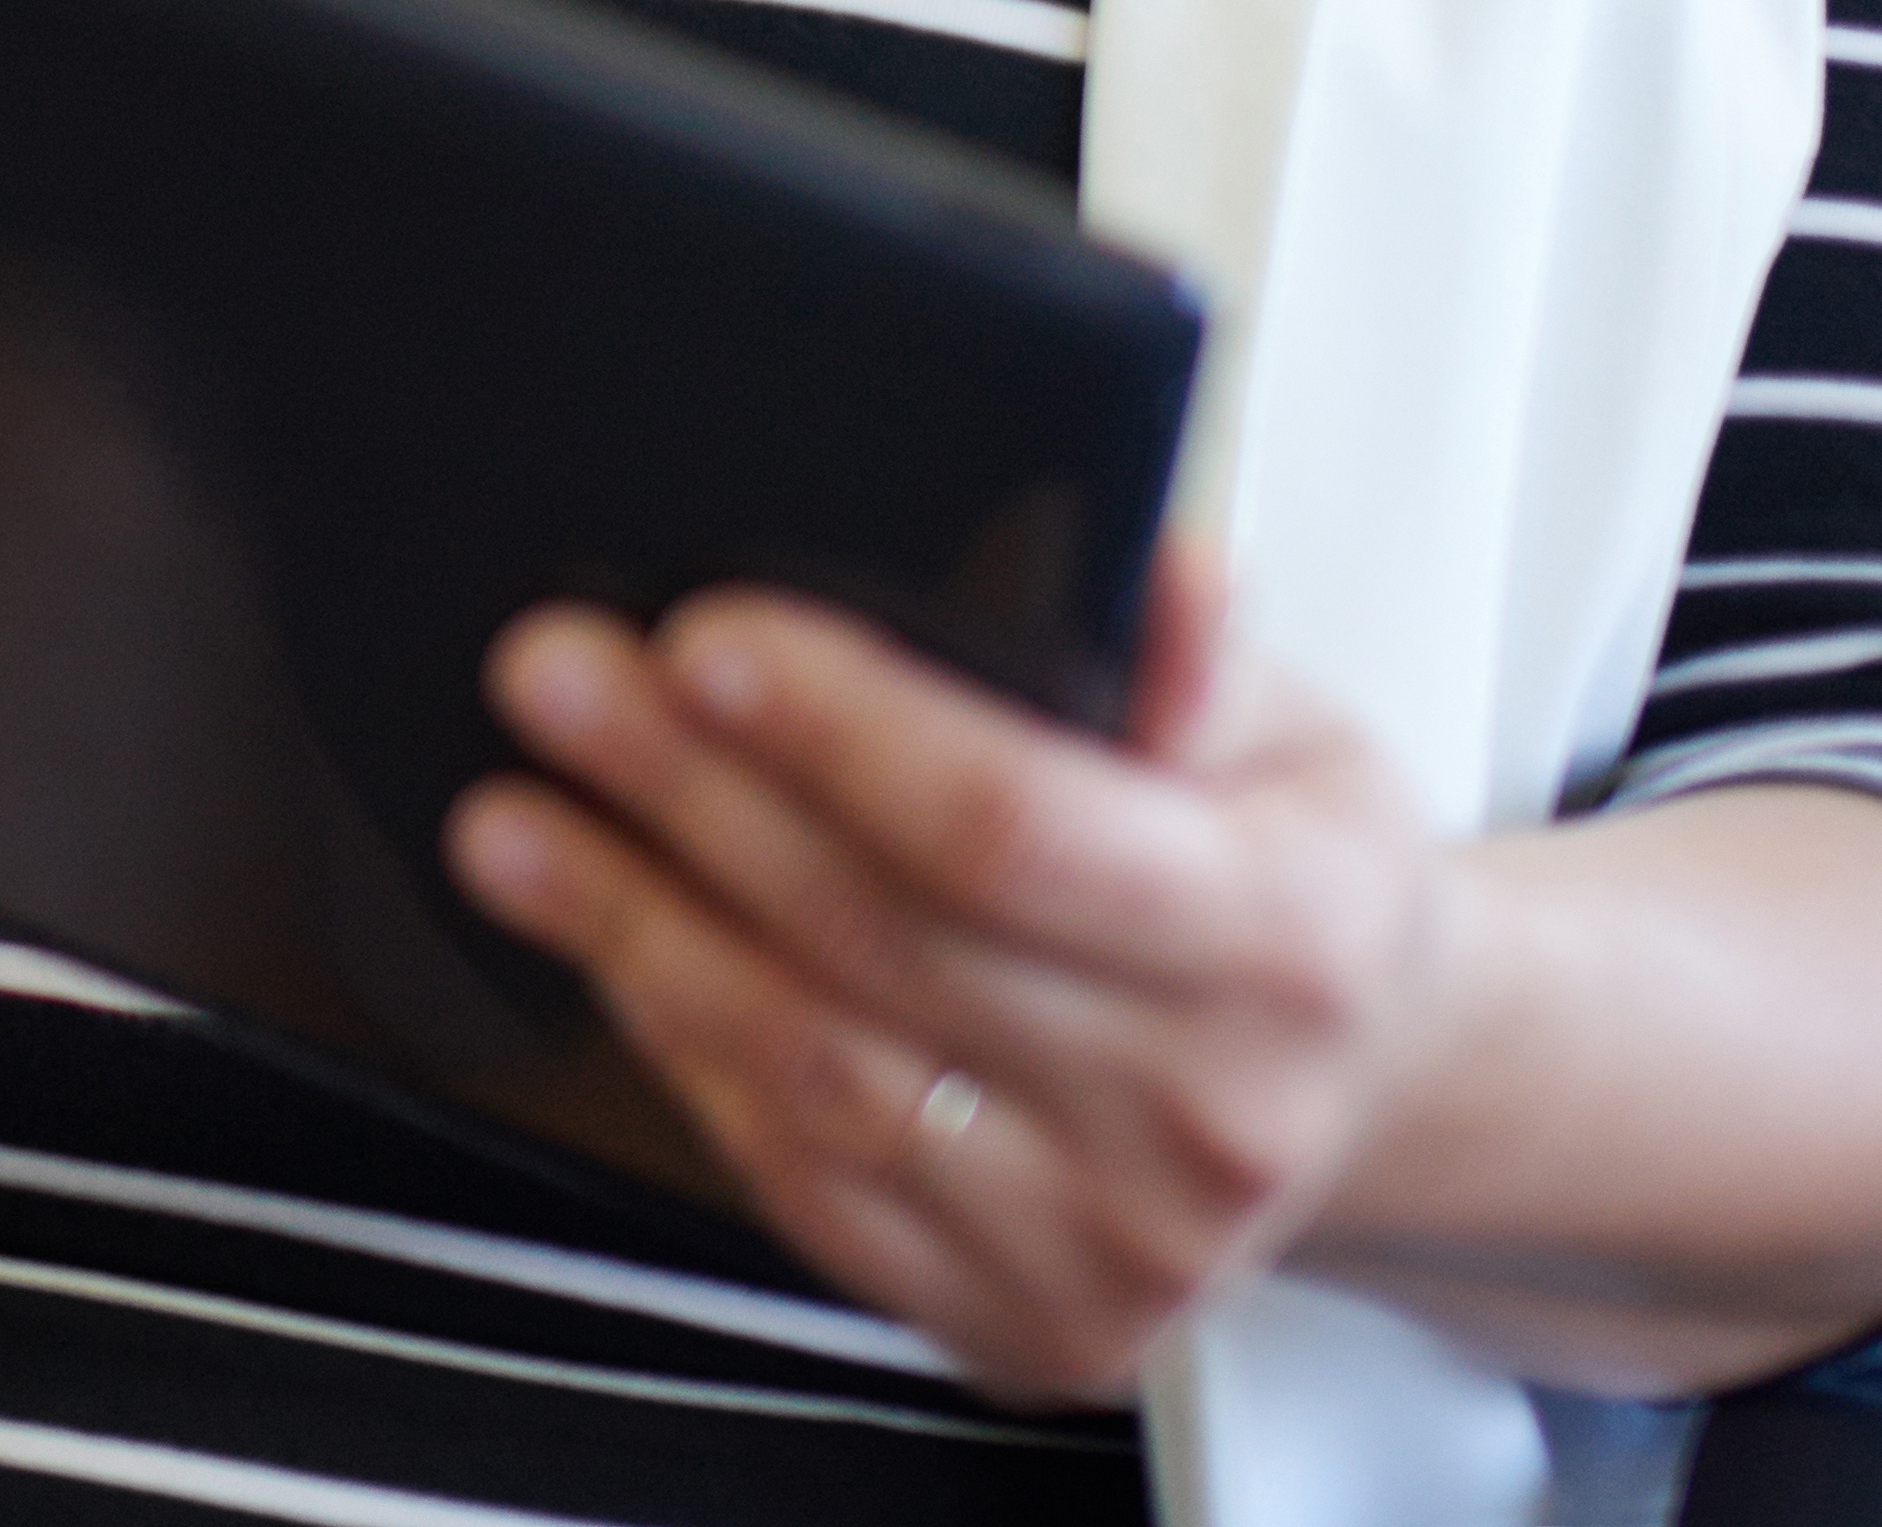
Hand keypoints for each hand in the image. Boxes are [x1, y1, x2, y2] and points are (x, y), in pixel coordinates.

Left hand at [446, 542, 1446, 1401]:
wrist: (1360, 1088)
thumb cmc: (1291, 882)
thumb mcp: (1292, 731)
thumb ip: (1194, 648)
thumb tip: (1153, 562)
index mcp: (1292, 942)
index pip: (1015, 828)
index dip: (839, 732)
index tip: (701, 642)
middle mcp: (1215, 1115)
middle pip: (882, 940)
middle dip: (686, 794)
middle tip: (556, 683)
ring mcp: (1119, 1242)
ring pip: (818, 1073)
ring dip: (636, 931)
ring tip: (521, 821)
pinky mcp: (1028, 1319)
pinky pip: (809, 1182)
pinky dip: (686, 1058)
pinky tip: (616, 953)